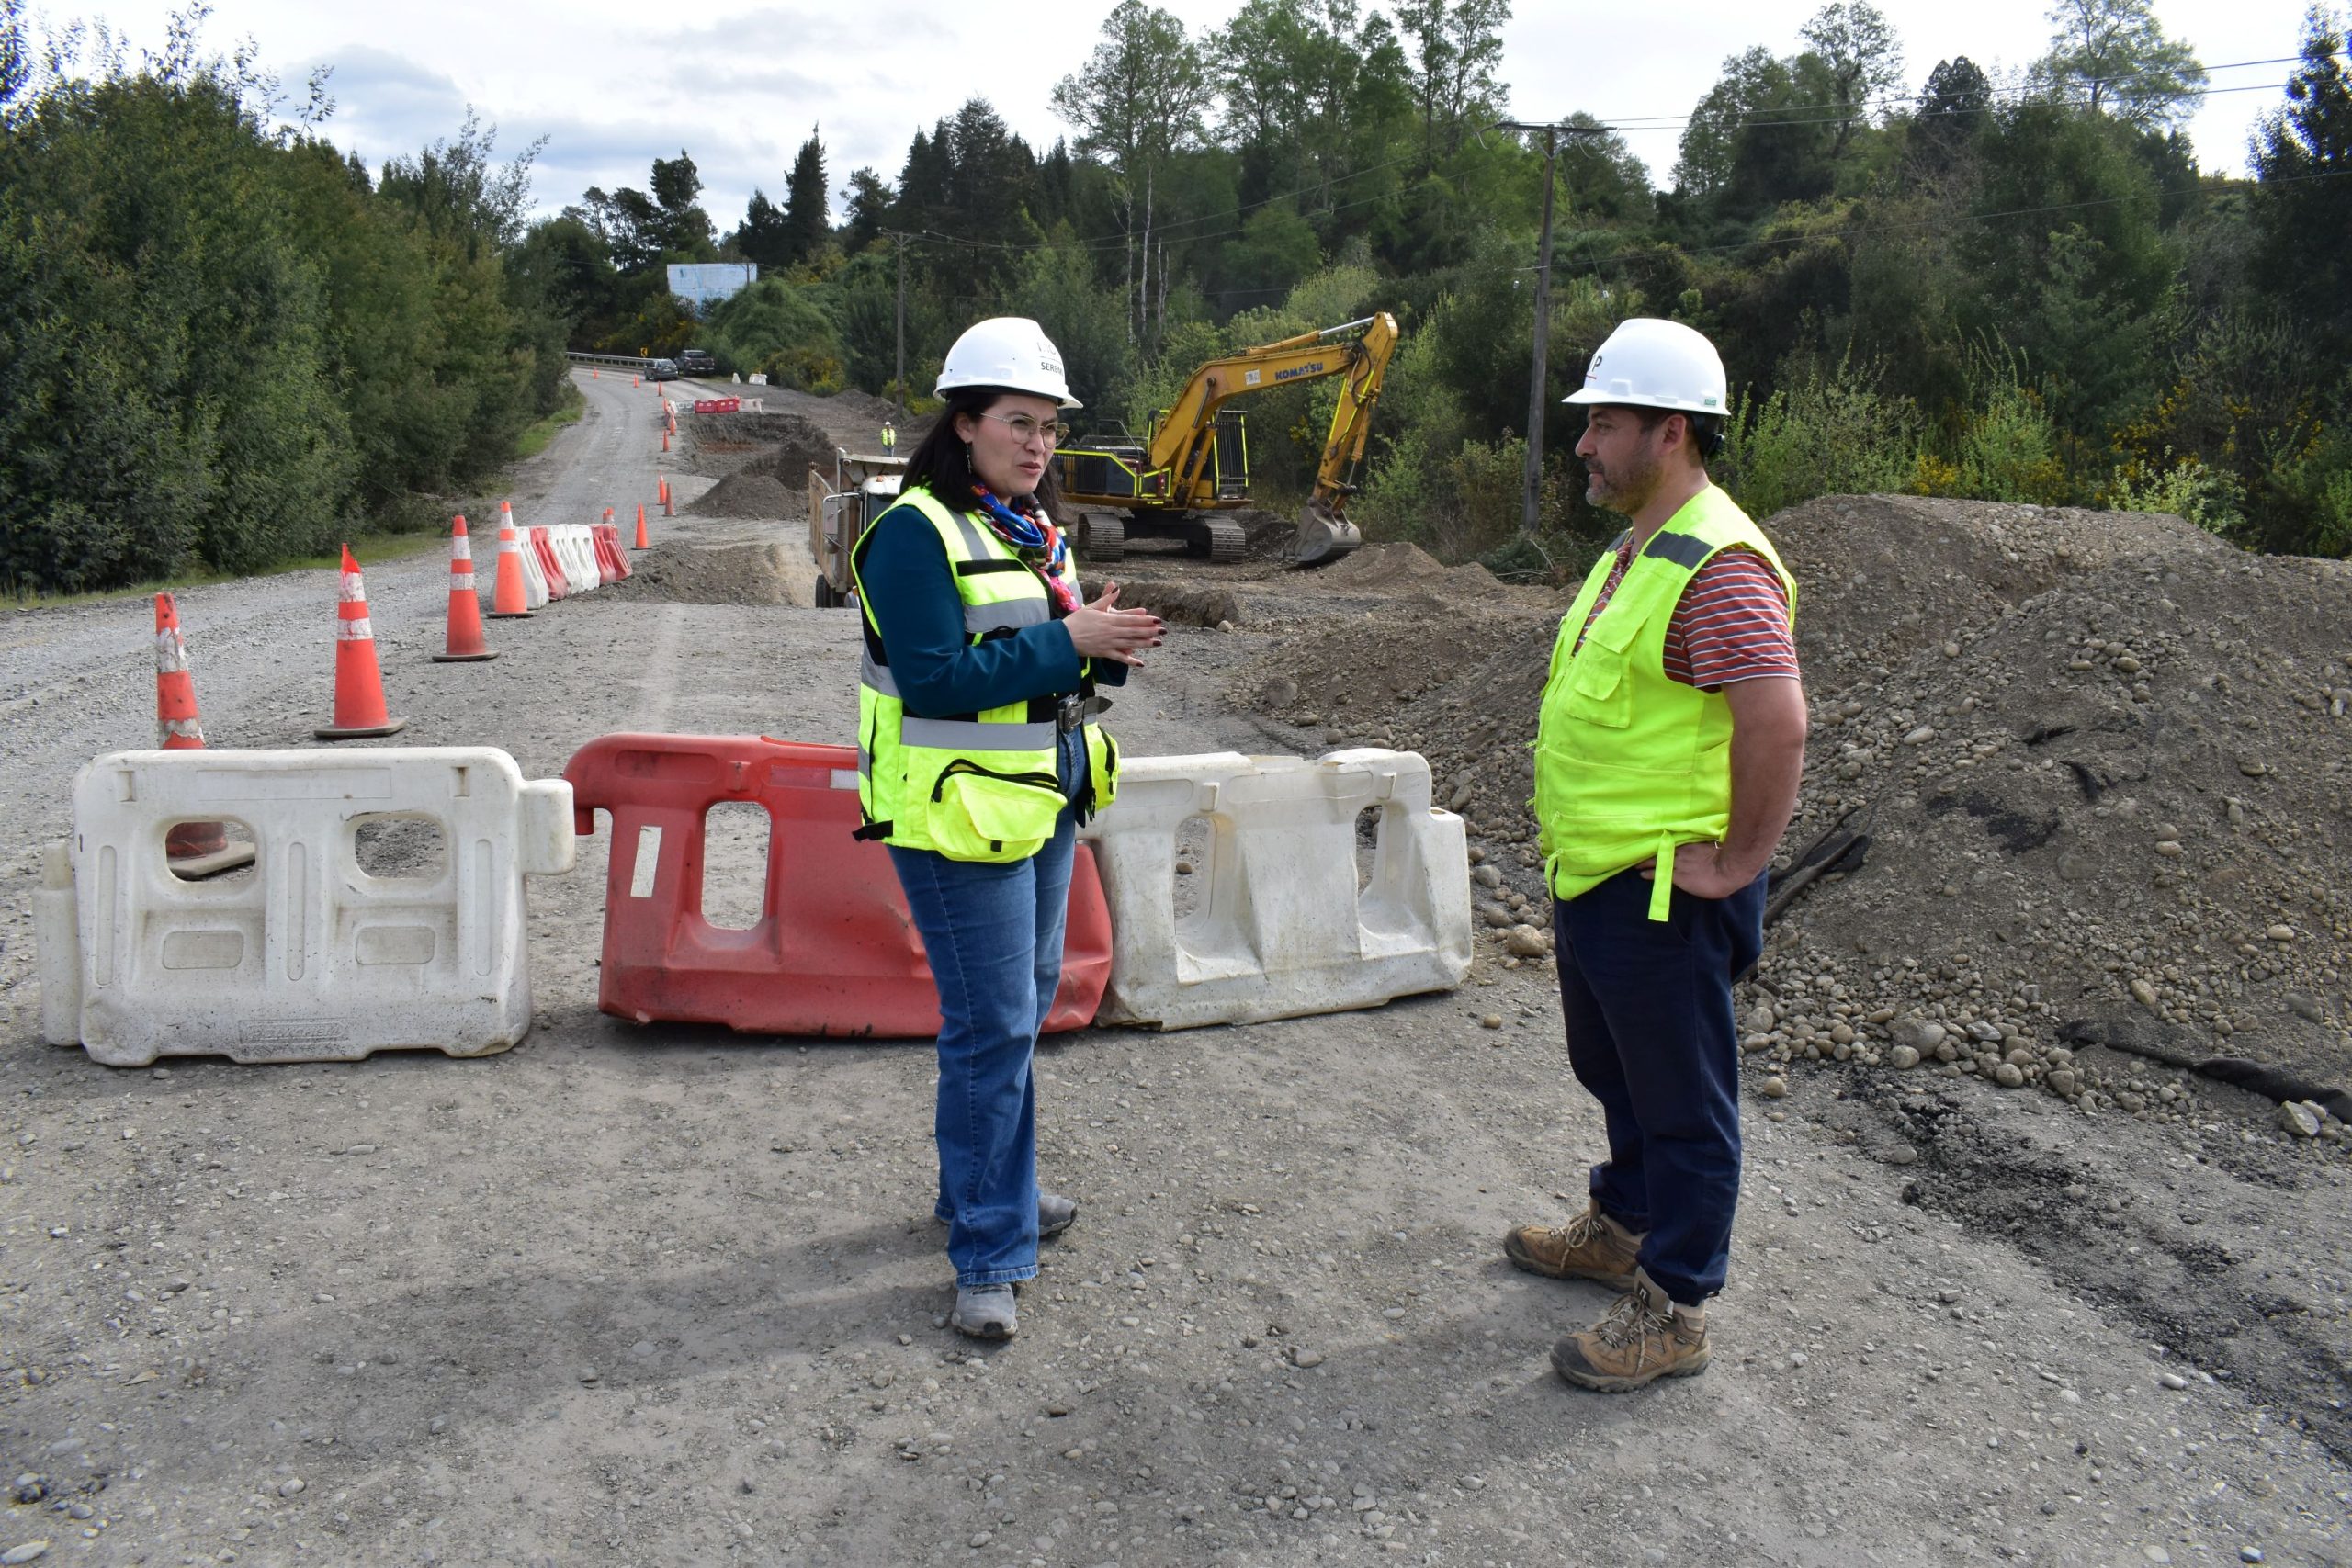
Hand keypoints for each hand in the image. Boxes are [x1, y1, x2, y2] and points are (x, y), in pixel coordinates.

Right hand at [1063, 580, 1163, 666]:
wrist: (1063, 638)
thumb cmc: (1076, 621)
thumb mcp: (1091, 607)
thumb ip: (1106, 599)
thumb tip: (1116, 588)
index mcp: (1108, 619)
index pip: (1130, 619)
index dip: (1145, 620)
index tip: (1157, 619)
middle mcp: (1111, 632)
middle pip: (1133, 631)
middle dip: (1150, 631)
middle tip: (1164, 631)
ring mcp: (1108, 643)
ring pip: (1130, 644)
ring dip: (1145, 644)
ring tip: (1158, 643)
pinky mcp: (1104, 653)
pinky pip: (1119, 658)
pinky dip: (1130, 661)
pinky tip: (1141, 663)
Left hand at [1637, 841, 1753, 900]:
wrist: (1728, 871)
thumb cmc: (1726, 859)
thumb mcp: (1713, 846)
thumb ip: (1704, 845)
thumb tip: (1702, 845)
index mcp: (1691, 844)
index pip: (1672, 841)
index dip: (1662, 842)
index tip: (1653, 840)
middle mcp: (1682, 852)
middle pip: (1661, 850)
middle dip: (1650, 852)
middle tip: (1638, 851)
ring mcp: (1679, 864)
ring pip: (1658, 861)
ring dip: (1645, 863)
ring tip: (1635, 864)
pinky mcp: (1678, 877)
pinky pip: (1660, 874)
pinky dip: (1650, 874)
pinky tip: (1642, 875)